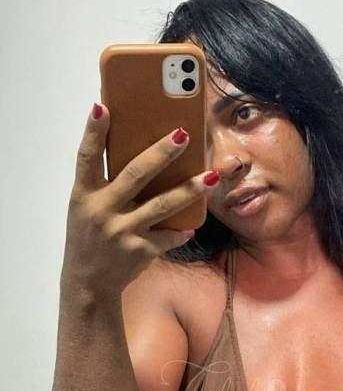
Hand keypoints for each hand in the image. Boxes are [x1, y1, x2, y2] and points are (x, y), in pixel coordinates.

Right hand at [62, 103, 221, 297]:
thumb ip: (103, 183)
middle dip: (161, 153)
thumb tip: (131, 149)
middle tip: (184, 134)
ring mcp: (122, 232)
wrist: (87, 283)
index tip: (103, 107)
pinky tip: (193, 226)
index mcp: (84, 195)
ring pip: (162, 205)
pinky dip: (181, 231)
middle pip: (135, 175)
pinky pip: (168, 237)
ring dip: (189, 189)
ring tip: (211, 175)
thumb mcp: (85, 207)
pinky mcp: (140, 251)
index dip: (93, 132)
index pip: (87, 157)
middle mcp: (102, 211)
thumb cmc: (88, 237)